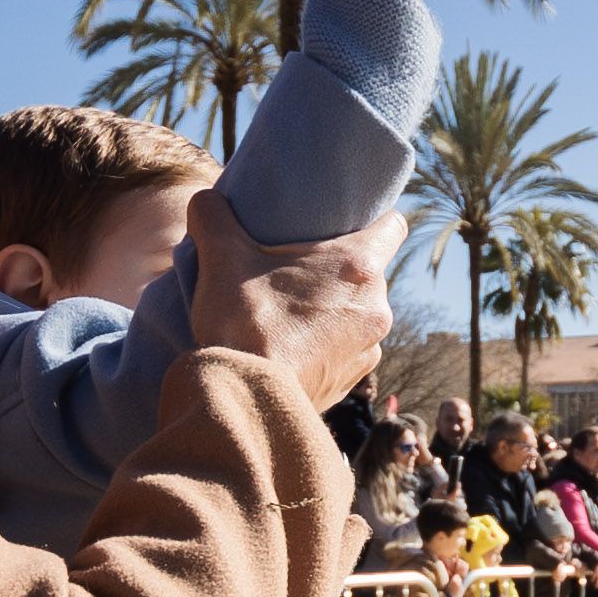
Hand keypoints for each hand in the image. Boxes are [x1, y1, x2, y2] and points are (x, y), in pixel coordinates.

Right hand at [184, 191, 401, 407]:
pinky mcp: (352, 382)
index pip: (393, 226)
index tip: (345, 223)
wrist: (246, 399)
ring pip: (357, 316)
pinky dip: (325, 348)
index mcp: (358, 266)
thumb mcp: (221, 257)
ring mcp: (369, 349)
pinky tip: (293, 348)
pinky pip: (345, 353)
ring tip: (293, 314)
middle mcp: (376, 307)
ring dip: (333, 312)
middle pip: (369, 274)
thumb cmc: (244, 323)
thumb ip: (213, 216)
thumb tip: (204, 198)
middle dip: (339, 271)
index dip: (373, 220)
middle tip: (300, 269)